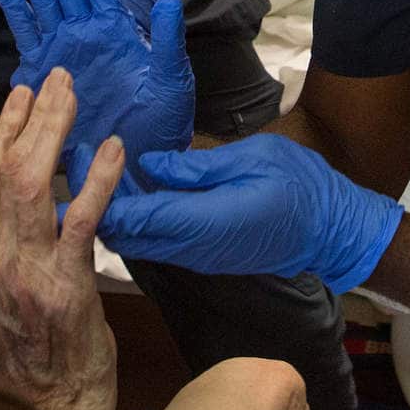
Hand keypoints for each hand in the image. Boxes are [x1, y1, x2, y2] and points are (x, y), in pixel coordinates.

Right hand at [0, 0, 193, 186]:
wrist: (135, 167)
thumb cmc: (161, 123)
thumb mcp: (172, 80)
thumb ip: (167, 40)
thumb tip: (169, 0)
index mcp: (117, 27)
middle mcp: (87, 30)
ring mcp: (64, 48)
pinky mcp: (44, 71)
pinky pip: (26, 31)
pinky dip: (15, 4)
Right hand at [0, 69, 122, 409]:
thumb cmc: (32, 359)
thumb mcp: (2, 301)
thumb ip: (4, 256)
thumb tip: (12, 217)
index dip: (2, 130)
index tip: (19, 94)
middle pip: (5, 170)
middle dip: (30, 117)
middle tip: (55, 77)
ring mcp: (27, 273)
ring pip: (35, 185)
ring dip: (56, 133)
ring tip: (75, 97)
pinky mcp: (66, 287)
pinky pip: (80, 222)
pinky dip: (95, 181)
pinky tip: (112, 150)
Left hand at [97, 132, 403, 292]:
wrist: (329, 230)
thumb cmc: (298, 186)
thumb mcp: (252, 159)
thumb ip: (197, 167)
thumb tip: (150, 165)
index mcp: (202, 222)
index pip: (133, 218)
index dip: (99, 190)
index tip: (81, 154)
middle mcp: (191, 247)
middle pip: (123, 236)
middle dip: (94, 201)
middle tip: (79, 157)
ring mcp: (195, 255)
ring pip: (135, 242)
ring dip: (111, 211)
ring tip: (95, 167)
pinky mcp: (200, 254)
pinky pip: (153, 241)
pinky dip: (132, 218)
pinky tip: (126, 187)